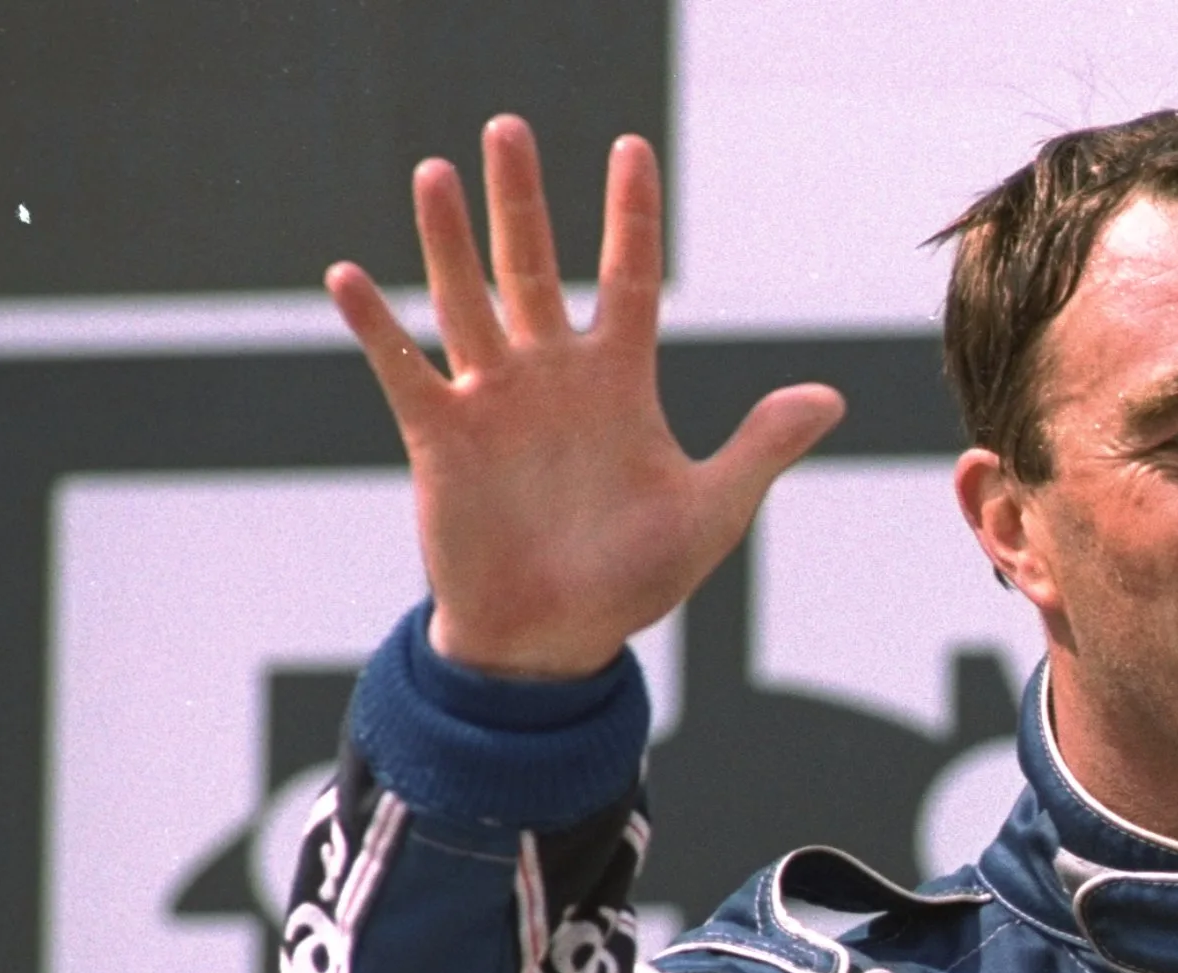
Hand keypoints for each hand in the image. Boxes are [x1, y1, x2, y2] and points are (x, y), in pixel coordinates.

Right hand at [326, 116, 844, 678]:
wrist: (555, 641)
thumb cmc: (633, 577)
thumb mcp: (711, 510)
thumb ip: (762, 447)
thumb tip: (831, 397)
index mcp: (619, 381)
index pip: (628, 277)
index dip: (632, 215)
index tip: (631, 146)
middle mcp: (552, 376)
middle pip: (533, 265)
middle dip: (522, 199)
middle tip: (508, 126)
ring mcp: (493, 401)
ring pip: (466, 300)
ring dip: (448, 240)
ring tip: (434, 172)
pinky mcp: (441, 438)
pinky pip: (405, 369)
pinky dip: (376, 327)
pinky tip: (346, 275)